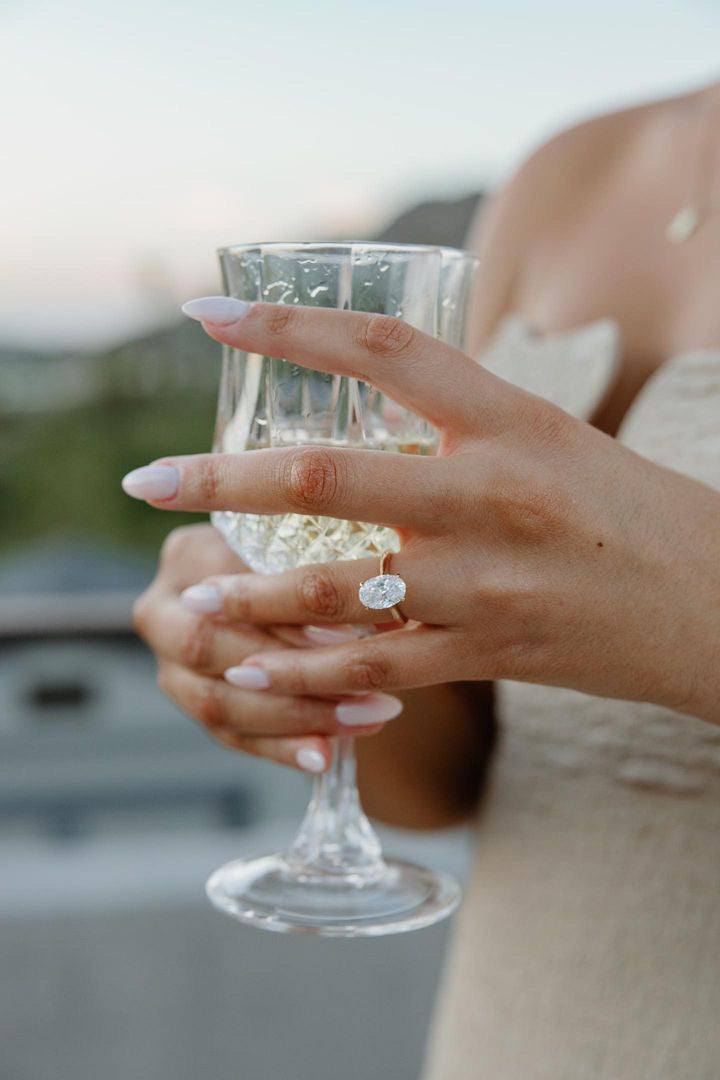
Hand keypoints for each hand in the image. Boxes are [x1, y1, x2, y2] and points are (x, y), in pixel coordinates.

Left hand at [124, 298, 719, 722]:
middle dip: (219, 477)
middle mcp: (490, 494)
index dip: (289, 328)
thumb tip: (370, 413)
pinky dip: (304, 671)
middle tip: (145, 480)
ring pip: (332, 585)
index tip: (208, 317)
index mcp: (512, 419)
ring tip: (194, 590)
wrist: (715, 604)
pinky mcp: (487, 652)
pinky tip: (254, 668)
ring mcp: (484, 582)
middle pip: (323, 476)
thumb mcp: (553, 437)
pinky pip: (372, 667)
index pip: (383, 351)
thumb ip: (463, 426)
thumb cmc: (632, 510)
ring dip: (249, 590)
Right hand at [132, 523, 397, 773]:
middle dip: (285, 678)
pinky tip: (324, 755)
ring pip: (216, 703)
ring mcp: (171, 663)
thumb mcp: (307, 548)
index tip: (349, 640)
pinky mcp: (194, 703)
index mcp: (187, 555)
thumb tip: (366, 622)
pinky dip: (281, 748)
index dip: (284, 622)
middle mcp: (163, 610)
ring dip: (292, 719)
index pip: (228, 594)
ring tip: (359, 722)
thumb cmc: (306, 555)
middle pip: (206, 650)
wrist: (288, 586)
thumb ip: (317, 580)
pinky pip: (232, 735)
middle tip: (357, 690)